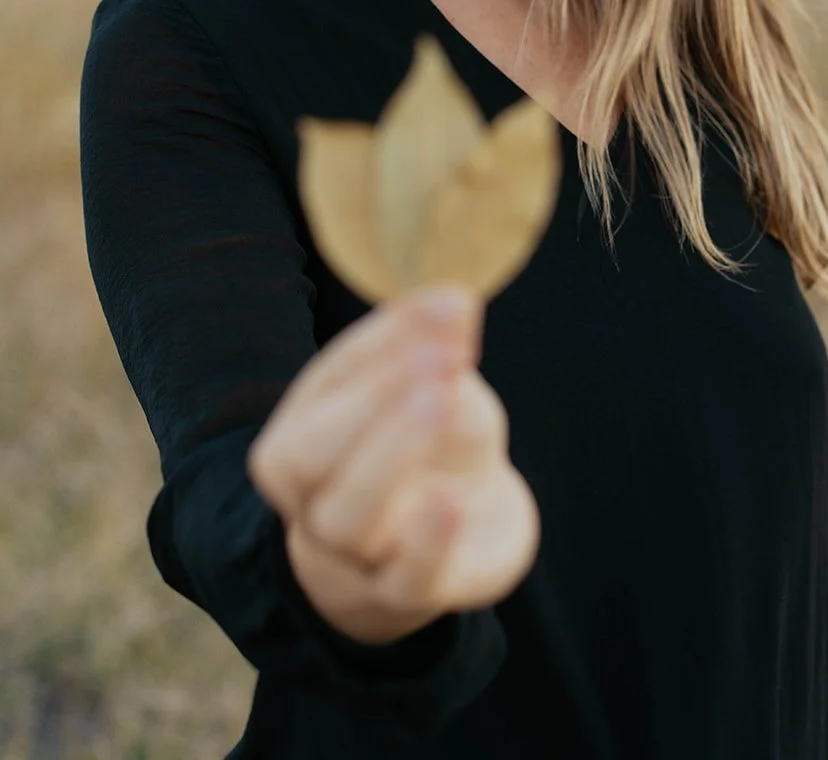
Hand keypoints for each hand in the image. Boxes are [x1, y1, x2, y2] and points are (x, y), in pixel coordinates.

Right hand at [247, 284, 540, 644]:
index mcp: (303, 433)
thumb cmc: (427, 441)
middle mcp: (313, 497)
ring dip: (393, 452)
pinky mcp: (409, 592)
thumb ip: (435, 349)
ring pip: (349, 515)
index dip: (384, 340)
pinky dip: (426, 542)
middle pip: (313, 451)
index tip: (448, 303)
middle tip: (442, 355)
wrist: (456, 529)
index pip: (327, 380)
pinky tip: (453, 501)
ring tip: (445, 399)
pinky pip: (406, 578)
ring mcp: (355, 553)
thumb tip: (455, 302)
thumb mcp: (431, 386)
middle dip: (374, 396)